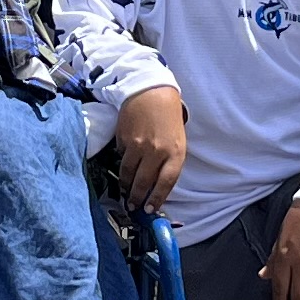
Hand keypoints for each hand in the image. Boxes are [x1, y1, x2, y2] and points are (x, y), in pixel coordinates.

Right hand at [111, 85, 186, 207]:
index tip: (150, 209)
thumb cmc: (168, 116)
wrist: (151, 90)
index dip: (156, 199)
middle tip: (133, 206)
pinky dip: (122, 164)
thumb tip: (158, 184)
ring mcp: (138, 145)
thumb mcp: (177, 140)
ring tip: (125, 191)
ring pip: (128, 174)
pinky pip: (121, 157)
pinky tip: (124, 165)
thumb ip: (170, 161)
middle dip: (137, 197)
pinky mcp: (124, 139)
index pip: (166, 183)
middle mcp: (157, 151)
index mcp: (175, 152)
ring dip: (126, 186)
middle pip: (144, 182)